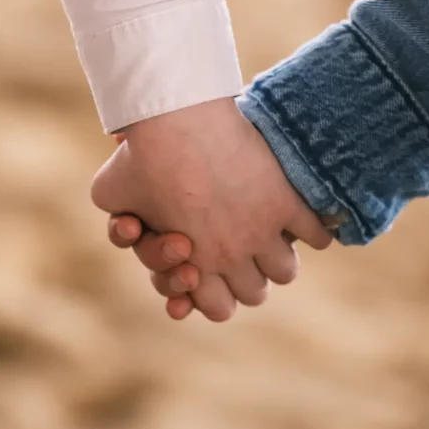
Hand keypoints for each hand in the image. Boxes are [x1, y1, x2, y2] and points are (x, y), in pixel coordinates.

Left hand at [91, 98, 331, 321]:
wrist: (180, 118)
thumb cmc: (140, 157)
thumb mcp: (111, 195)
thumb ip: (123, 223)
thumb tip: (131, 227)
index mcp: (193, 266)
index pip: (219, 310)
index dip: (215, 297)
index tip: (214, 276)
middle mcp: (231, 257)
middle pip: (256, 294)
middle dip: (248, 279)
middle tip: (242, 254)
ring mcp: (262, 231)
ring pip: (286, 270)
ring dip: (279, 258)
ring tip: (273, 238)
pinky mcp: (286, 202)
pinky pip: (317, 234)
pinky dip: (315, 231)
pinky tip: (307, 223)